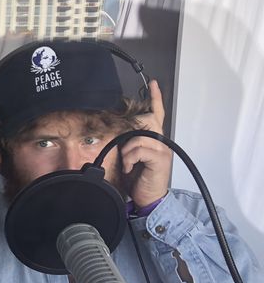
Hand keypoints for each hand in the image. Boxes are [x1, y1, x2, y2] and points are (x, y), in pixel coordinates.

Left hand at [121, 79, 171, 208]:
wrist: (149, 198)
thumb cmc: (139, 179)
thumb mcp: (131, 158)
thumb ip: (129, 144)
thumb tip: (120, 136)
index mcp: (154, 140)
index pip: (156, 115)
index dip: (155, 99)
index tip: (154, 84)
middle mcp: (161, 142)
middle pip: (146, 122)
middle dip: (131, 133)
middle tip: (126, 151)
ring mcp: (162, 149)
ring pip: (139, 137)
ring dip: (127, 151)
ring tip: (127, 163)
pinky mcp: (159, 159)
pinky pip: (140, 149)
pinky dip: (130, 158)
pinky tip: (129, 167)